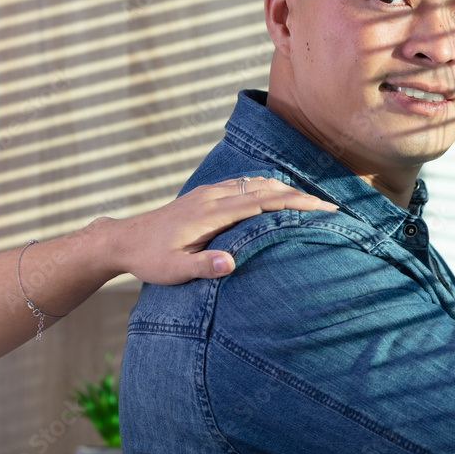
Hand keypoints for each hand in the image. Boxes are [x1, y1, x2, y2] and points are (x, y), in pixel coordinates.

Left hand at [92, 177, 336, 284]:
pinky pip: (246, 184)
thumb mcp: (173, 271)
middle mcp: (215, 195)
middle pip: (268, 187)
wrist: (123, 239)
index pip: (265, 201)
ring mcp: (211, 191)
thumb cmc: (150, 259)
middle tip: (331, 207)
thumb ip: (204, 266)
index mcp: (212, 213)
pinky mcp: (208, 193)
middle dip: (302, 195)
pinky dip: (270, 187)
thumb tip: (232, 263)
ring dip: (287, 189)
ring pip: (258, 182)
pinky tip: (279, 196)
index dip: (297, 203)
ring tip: (313, 203)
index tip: (324, 209)